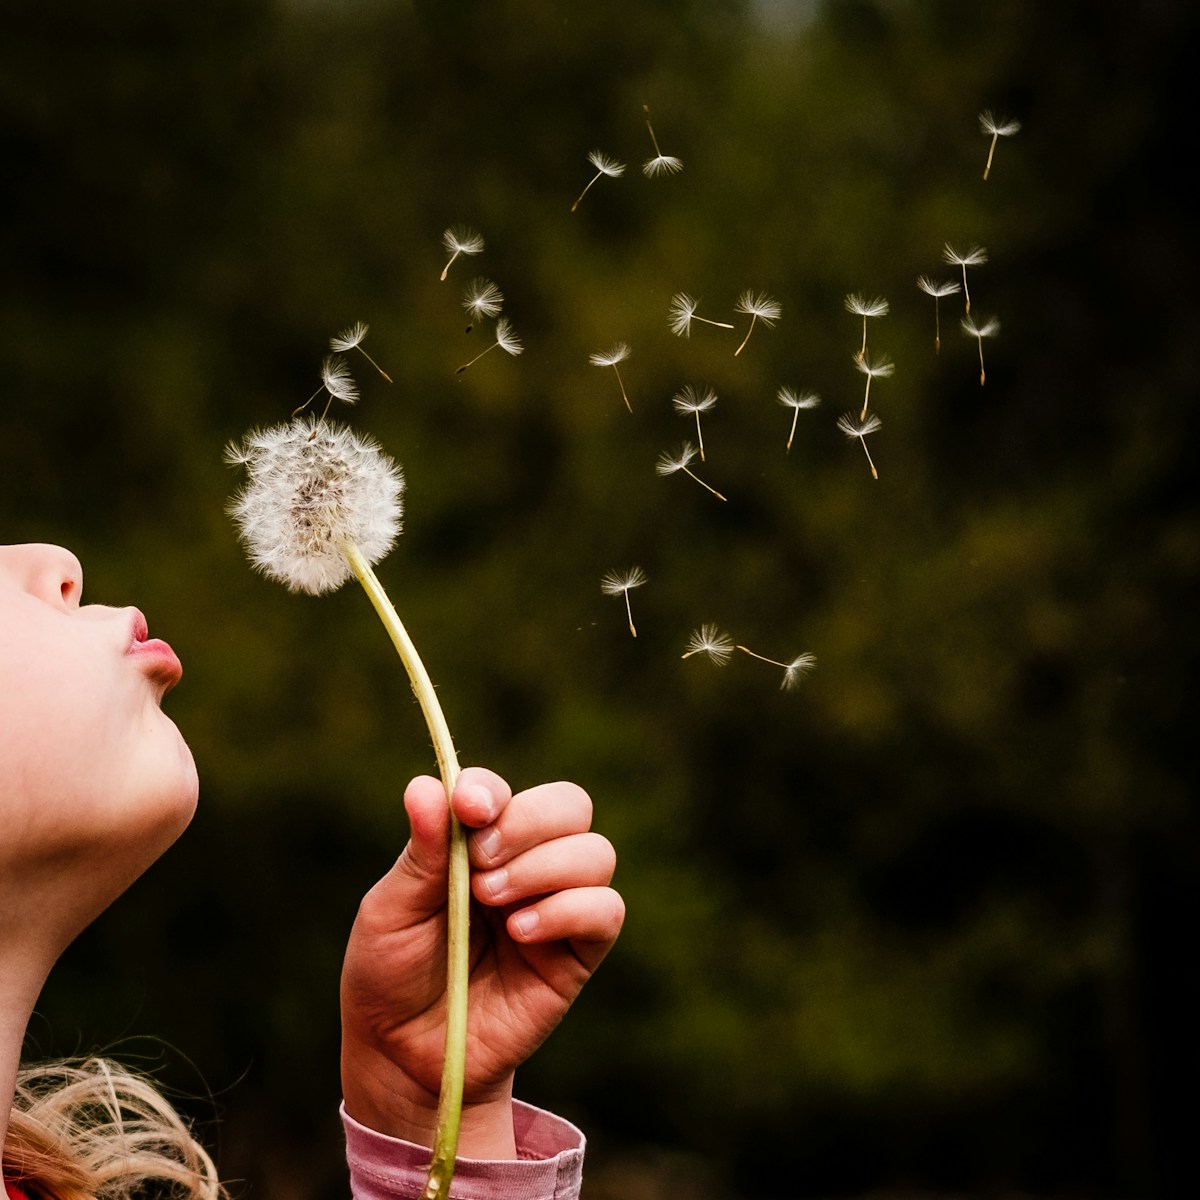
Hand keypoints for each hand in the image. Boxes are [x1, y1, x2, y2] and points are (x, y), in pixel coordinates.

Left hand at [340, 767, 623, 1157]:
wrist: (404, 1056)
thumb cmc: (391, 974)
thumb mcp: (390, 910)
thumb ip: (422, 851)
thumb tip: (426, 785)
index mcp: (476, 842)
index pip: (503, 792)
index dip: (490, 790)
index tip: (469, 809)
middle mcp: (525, 864)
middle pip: (569, 805)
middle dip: (528, 823)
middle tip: (480, 866)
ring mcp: (555, 906)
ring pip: (596, 852)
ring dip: (545, 867)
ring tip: (493, 902)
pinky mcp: (577, 954)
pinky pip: (607, 911)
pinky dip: (569, 909)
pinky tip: (522, 932)